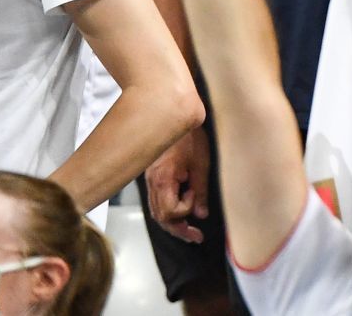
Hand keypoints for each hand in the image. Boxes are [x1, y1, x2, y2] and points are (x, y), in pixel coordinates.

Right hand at [144, 125, 211, 243]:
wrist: (174, 115)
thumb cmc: (189, 135)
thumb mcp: (201, 163)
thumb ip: (200, 191)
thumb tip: (201, 213)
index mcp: (163, 179)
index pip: (170, 211)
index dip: (185, 209)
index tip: (196, 197)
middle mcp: (153, 182)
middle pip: (160, 216)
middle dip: (178, 228)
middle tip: (195, 235)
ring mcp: (150, 179)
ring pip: (156, 210)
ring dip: (173, 221)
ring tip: (189, 228)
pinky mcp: (152, 175)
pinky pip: (157, 200)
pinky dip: (168, 208)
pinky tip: (180, 207)